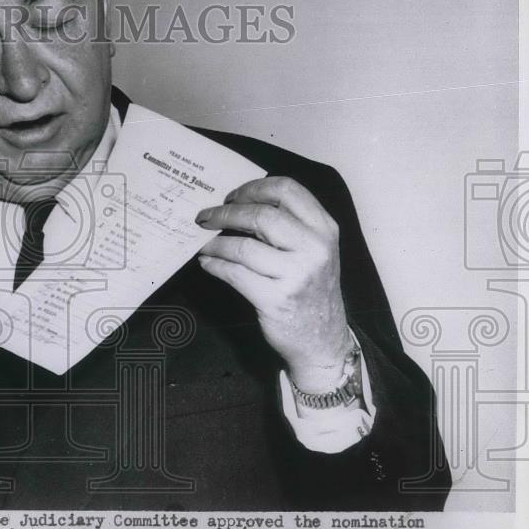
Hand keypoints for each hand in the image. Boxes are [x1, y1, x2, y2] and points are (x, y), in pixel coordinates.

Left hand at [195, 176, 351, 392]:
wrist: (323, 340)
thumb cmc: (311, 290)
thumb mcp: (314, 251)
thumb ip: (289, 225)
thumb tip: (238, 205)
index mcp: (324, 229)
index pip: (287, 189)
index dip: (253, 188)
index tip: (231, 195)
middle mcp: (314, 248)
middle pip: (260, 215)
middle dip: (225, 213)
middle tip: (205, 217)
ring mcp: (296, 275)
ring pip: (242, 246)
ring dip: (214, 243)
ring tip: (203, 243)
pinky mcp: (276, 300)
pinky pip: (234, 274)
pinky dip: (214, 265)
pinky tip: (207, 263)